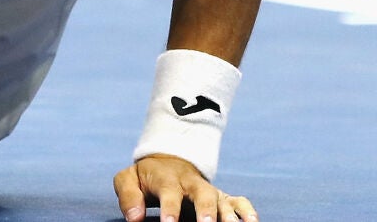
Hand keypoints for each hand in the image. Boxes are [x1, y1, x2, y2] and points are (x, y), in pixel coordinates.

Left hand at [114, 155, 257, 221]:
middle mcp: (191, 184)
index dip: (170, 209)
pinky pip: (240, 202)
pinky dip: (248, 212)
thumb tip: (133, 218)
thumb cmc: (146, 178)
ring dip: (229, 215)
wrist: (168, 162)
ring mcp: (209, 190)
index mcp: (167, 179)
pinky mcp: (222, 197)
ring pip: (222, 200)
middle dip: (205, 210)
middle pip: (202, 193)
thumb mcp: (128, 180)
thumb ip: (128, 197)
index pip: (169, 193)